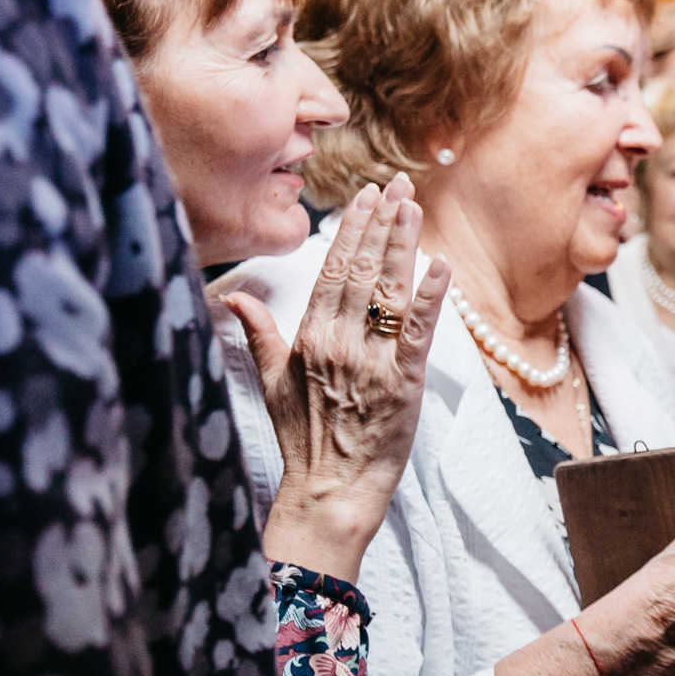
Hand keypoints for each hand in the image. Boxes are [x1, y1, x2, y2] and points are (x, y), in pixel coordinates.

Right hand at [223, 176, 449, 580]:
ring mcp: (371, 361)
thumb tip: (235, 296)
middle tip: (399, 185)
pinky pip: (418, 332)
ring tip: (415, 206)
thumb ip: (259, 334)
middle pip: (362, 270)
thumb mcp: (270, 383)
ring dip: (403, 245)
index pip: (331, 270)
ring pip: (389, 291)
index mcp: (307, 337)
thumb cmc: (304, 440)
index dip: (352, 230)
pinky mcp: (402, 383)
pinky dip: (430, 297)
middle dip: (382, 223)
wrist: (328, 491)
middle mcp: (337, 342)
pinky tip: (440, 265)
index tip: (367, 196)